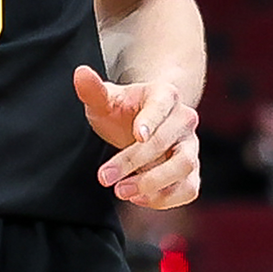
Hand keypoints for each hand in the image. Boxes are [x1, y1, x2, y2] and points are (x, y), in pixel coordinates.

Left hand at [74, 67, 200, 209]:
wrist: (143, 124)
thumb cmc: (123, 110)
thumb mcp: (105, 99)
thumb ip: (93, 90)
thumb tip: (80, 73)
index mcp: (165, 95)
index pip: (160, 106)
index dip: (150, 121)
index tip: (136, 136)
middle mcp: (184, 120)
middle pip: (165, 142)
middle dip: (133, 162)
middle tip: (105, 178)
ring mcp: (191, 146)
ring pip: (184, 167)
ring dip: (153, 184)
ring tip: (122, 191)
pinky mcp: (192, 171)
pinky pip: (189, 188)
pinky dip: (166, 198)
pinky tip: (138, 199)